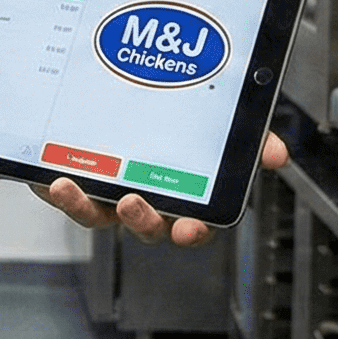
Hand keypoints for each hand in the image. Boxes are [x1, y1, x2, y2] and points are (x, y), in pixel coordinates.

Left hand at [31, 131, 287, 246]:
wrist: (97, 109)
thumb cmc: (158, 126)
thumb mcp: (208, 127)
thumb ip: (245, 139)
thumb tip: (277, 153)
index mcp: (179, 194)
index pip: (194, 222)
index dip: (194, 230)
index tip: (190, 228)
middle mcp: (143, 201)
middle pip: (148, 227)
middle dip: (145, 222)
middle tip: (135, 207)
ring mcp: (106, 197)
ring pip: (103, 217)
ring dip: (93, 207)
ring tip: (96, 192)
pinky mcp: (74, 186)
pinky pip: (70, 199)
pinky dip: (65, 195)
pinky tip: (61, 181)